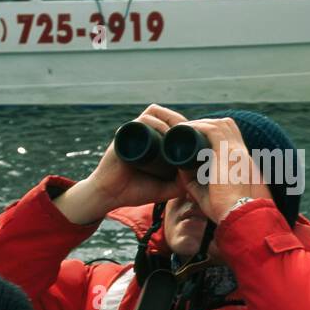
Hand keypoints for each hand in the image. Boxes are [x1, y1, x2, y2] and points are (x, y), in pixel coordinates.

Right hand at [55, 104, 186, 223]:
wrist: (109, 195)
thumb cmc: (134, 191)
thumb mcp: (164, 189)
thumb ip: (180, 185)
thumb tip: (200, 181)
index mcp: (153, 142)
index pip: (171, 124)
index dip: (186, 127)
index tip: (198, 138)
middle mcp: (143, 134)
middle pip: (166, 115)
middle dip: (181, 121)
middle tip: (193, 134)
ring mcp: (133, 133)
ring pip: (155, 114)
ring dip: (170, 120)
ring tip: (181, 134)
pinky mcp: (124, 135)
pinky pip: (141, 121)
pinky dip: (155, 124)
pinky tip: (166, 133)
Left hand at [174, 117, 271, 222]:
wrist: (240, 216)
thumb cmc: (227, 211)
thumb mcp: (209, 193)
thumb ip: (196, 181)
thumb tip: (181, 169)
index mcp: (242, 162)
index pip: (232, 138)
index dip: (215, 134)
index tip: (198, 137)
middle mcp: (241, 153)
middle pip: (227, 126)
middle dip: (207, 124)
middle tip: (189, 130)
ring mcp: (236, 151)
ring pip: (220, 124)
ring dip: (202, 123)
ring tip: (184, 127)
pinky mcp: (227, 152)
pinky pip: (212, 130)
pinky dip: (198, 126)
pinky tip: (186, 128)